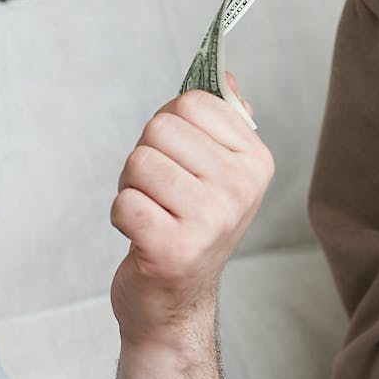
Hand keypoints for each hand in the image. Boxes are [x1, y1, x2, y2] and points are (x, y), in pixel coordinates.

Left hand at [109, 76, 273, 339]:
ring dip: (131, 187)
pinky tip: (142, 236)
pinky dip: (122, 216)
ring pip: (138, 162)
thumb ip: (222, 121)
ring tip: (152, 213)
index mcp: (256, 162)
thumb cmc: (191, 226)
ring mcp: (210, 220)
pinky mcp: (173, 249)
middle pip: (160, 128)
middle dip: (146, 156)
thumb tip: (227, 75)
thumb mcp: (218, 172)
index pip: (192, 102)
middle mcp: (240, 189)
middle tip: (161, 192)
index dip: (170, 126)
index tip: (181, 160)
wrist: (175, 303)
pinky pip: (123, 202)